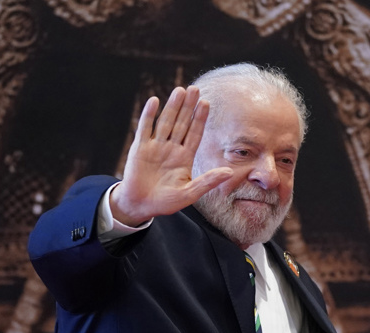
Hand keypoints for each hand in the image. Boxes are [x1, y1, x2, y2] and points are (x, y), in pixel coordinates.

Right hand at [109, 86, 232, 225]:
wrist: (140, 206)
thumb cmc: (165, 202)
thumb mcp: (189, 194)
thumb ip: (208, 182)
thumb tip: (230, 172)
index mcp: (184, 158)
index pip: (194, 134)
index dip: (200, 119)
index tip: (206, 103)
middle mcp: (171, 149)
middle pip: (181, 123)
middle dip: (188, 107)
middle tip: (195, 89)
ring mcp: (155, 146)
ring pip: (165, 122)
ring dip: (172, 107)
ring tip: (180, 90)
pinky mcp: (139, 148)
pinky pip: (145, 128)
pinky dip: (149, 115)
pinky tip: (154, 101)